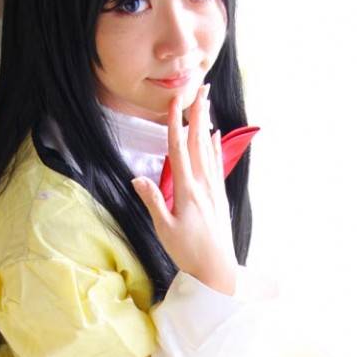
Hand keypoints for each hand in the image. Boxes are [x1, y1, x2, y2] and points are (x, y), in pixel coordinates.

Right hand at [130, 86, 236, 289]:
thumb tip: (137, 178)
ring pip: (209, 149)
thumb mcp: (165, 229)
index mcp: (187, 190)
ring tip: (207, 102)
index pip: (179, 149)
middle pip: (198, 141)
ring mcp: (214, 189)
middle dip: (198, 113)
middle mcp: (203, 185)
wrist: (218, 269)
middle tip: (200, 87)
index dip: (176, 122)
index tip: (176, 100)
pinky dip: (214, 146)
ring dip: (206, 124)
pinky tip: (214, 135)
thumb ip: (153, 201)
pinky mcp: (219, 197)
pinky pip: (216, 164)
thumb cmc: (188, 252)